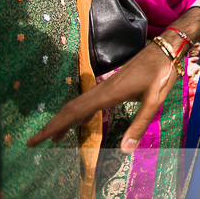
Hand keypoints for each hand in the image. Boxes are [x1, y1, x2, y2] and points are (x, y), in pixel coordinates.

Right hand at [28, 42, 177, 153]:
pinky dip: (80, 113)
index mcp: (108, 94)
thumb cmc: (161, 72)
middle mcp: (102, 89)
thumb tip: (125, 150)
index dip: (54, 126)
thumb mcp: (154, 100)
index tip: (35, 139)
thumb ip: (140, 124)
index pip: (74, 113)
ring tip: (55, 137)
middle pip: (70, 108)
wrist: (165, 49)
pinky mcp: (113, 84)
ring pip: (79, 104)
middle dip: (52, 125)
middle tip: (34, 141)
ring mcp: (106, 85)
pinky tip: (83, 122)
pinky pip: (90, 101)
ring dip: (65, 120)